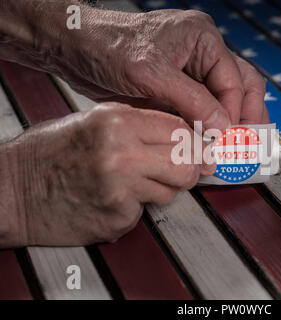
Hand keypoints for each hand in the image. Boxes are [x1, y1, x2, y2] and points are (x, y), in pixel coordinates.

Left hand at [0, 1, 268, 130]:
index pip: (234, 81)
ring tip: (235, 148)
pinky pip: (203, 109)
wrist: (76, 49)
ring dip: (231, 124)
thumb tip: (223, 127)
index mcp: (204, 39)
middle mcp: (204, 54)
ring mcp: (192, 72)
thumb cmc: (108, 47)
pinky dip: (209, 127)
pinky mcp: (178, 88)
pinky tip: (210, 144)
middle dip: (247, 117)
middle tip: (248, 145)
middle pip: (242, 86)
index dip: (235, 114)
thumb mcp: (152, 74)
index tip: (229, 141)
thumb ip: (193, 101)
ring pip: (225, 100)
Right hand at [1, 103, 214, 246]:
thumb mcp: (94, 121)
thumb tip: (183, 138)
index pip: (180, 130)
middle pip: (186, 164)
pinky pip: (146, 212)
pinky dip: (136, 208)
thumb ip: (141, 126)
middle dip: (189, 169)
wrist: (13, 190)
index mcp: (117, 123)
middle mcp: (122, 154)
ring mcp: (120, 189)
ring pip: (172, 191)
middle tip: (182, 170)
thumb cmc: (50, 153)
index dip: (193, 141)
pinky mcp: (116, 217)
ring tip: (131, 183)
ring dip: (160, 190)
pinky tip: (113, 198)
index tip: (199, 149)